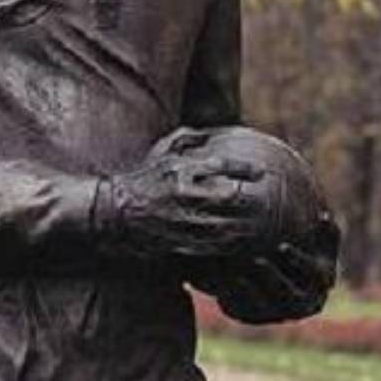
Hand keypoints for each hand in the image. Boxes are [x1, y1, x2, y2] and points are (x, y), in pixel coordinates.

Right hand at [101, 149, 269, 259]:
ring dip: (246, 228)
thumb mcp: (161, 151)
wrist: (110, 213)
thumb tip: (218, 131)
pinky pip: (210, 248)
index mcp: (179, 169)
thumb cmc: (140, 179)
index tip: (263, 173)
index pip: (221, 165)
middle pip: (228, 197)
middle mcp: (181, 193)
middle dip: (251, 201)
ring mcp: (179, 221)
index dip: (245, 169)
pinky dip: (229, 248)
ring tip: (264, 230)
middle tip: (270, 204)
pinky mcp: (176, 243)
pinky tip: (244, 248)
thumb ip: (189, 138)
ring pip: (224, 226)